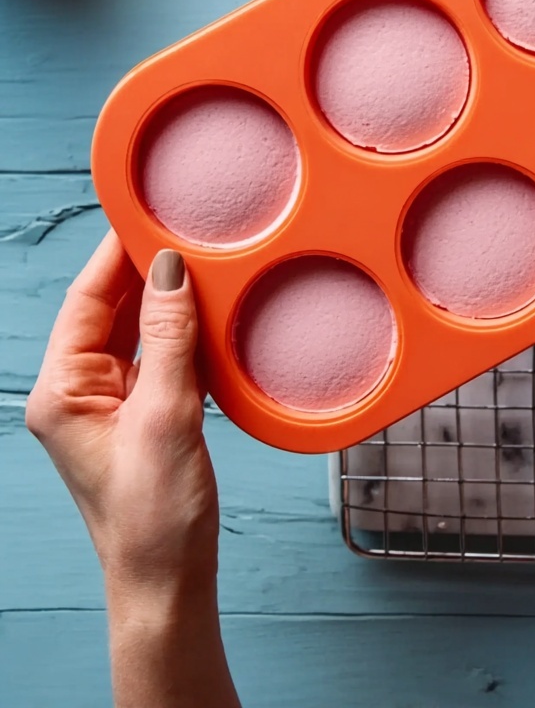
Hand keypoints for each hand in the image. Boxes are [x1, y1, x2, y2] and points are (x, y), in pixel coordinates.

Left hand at [27, 232, 240, 707]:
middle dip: (147, 270)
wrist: (168, 582)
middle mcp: (80, 390)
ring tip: (204, 260)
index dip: (118, 253)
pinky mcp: (143, 414)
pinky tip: (210, 312)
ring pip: (137, 330)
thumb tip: (170, 269)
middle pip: (110, 309)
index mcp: (64, 390)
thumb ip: (168, 339)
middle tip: (188, 228)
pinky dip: (184, 332)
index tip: (147, 212)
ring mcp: (111, 403)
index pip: (88, 300)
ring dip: (169, 300)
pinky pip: (160, 355)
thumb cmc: (154, 517)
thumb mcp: (165, 418)